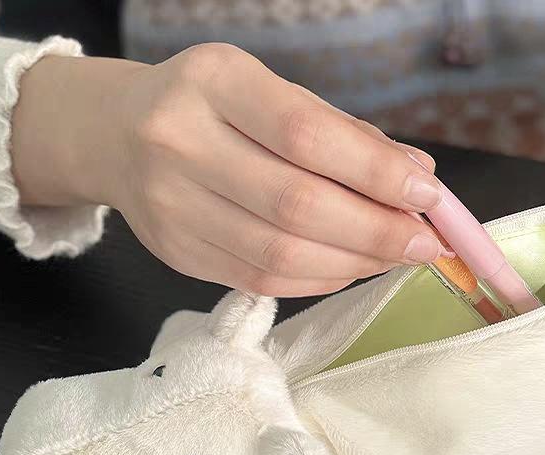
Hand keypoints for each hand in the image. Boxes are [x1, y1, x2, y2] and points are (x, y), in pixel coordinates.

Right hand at [12, 45, 445, 295]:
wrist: (116, 137)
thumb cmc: (214, 109)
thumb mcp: (272, 95)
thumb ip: (342, 134)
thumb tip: (417, 176)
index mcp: (213, 83)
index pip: (306, 134)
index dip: (375, 173)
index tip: (428, 195)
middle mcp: (180, 143)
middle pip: (296, 207)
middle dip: (375, 232)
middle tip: (424, 243)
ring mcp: (171, 206)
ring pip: (280, 256)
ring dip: (353, 263)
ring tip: (393, 257)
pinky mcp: (177, 254)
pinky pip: (262, 281)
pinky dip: (320, 279)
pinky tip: (351, 266)